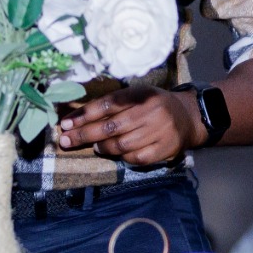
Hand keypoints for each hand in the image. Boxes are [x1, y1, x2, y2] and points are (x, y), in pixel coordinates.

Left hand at [57, 85, 204, 165]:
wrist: (187, 116)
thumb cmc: (153, 105)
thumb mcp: (136, 95)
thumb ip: (112, 104)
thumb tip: (78, 116)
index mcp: (140, 94)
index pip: (107, 105)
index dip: (84, 115)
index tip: (65, 124)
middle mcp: (149, 112)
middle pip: (110, 126)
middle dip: (84, 135)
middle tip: (65, 141)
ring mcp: (157, 131)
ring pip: (121, 144)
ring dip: (102, 147)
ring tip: (94, 147)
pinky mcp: (163, 149)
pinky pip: (135, 158)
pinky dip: (123, 157)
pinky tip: (117, 154)